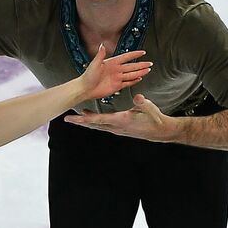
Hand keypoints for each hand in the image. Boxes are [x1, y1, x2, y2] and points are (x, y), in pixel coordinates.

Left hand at [63, 94, 179, 141]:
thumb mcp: (150, 108)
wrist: (160, 131)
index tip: (73, 117)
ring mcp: (117, 129)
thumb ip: (142, 103)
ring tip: (74, 116)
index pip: (99, 120)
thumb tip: (138, 97)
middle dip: (80, 121)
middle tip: (67, 119)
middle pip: (93, 125)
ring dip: (85, 122)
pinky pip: (103, 125)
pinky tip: (89, 117)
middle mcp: (116, 127)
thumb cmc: (154, 118)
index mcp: (121, 120)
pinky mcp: (119, 128)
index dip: (85, 118)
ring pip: (97, 126)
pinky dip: (94, 121)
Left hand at [80, 45, 151, 101]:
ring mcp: (117, 78)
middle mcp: (116, 70)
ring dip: (140, 72)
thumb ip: (100, 55)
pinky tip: (140, 78)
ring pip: (131, 74)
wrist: (85, 89)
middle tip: (150, 63)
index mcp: (112, 63)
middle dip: (141, 65)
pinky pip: (127, 83)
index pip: (126, 57)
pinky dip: (134, 81)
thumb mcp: (94, 64)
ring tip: (148, 70)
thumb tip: (102, 45)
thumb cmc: (87, 76)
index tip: (143, 52)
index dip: (134, 54)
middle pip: (132, 66)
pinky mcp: (116, 86)